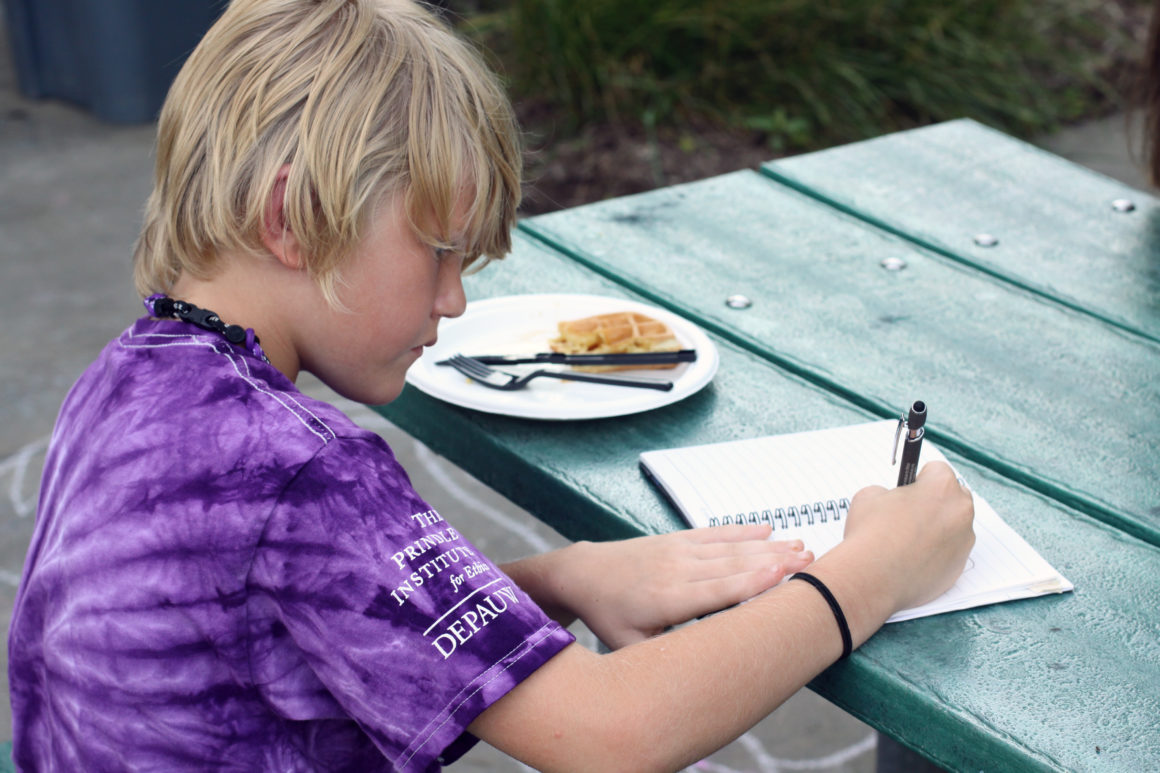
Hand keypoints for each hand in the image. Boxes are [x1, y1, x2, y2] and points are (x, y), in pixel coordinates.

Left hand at [542, 525, 813, 648]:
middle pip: (732, 565)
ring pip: (729, 548)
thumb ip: (663, 657)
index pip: (716, 590)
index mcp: (666, 600)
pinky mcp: (677, 540)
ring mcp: (677, 551)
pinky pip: (714, 533)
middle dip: (773, 561)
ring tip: (800, 546)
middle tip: (810, 559)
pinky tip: (767, 529)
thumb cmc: (609, 616)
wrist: (584, 573)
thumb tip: (698, 676)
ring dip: (767, 547)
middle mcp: (676, 570)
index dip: (751, 581)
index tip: (783, 573)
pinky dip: (742, 531)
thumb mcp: (629, 648)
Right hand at [837, 461, 975, 620]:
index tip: (908, 489)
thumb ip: (889, 492)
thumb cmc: (870, 533)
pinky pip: (949, 554)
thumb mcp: (869, 495)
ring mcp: (963, 543)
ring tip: (906, 541)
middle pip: (954, 497)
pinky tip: (911, 559)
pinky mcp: (959, 568)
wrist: (872, 578)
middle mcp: (961, 512)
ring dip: (936, 529)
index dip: (917, 479)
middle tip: (909, 513)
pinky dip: (934, 554)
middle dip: (935, 502)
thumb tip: (895, 501)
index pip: (937, 470)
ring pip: (953, 528)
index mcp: (942, 487)